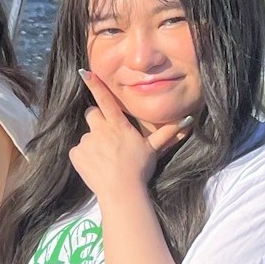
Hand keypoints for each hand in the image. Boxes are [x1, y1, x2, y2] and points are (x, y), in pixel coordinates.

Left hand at [70, 71, 190, 201]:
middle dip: (97, 120)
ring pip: (87, 135)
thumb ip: (168, 133)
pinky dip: (85, 156)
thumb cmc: (139, 169)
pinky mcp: (76, 153)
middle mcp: (100, 130)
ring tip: (105, 158)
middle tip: (108, 136)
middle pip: (92, 114)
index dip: (95, 85)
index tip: (84, 72)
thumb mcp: (154, 149)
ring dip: (94, 142)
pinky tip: (97, 166)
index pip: (105, 100)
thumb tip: (188, 120)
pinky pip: (79, 150)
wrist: (121, 191)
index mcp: (118, 126)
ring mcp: (86, 141)